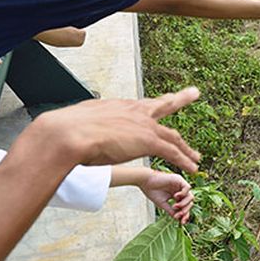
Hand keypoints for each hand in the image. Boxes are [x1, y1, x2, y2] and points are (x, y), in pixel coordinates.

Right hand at [31, 88, 201, 172]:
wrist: (66, 134)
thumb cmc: (63, 132)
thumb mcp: (75, 124)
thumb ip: (82, 128)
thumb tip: (71, 135)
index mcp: (115, 106)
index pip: (137, 106)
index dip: (148, 107)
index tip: (156, 102)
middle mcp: (132, 111)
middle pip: (161, 105)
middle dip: (178, 100)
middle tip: (193, 93)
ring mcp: (142, 125)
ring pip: (171, 135)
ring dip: (185, 148)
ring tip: (196, 156)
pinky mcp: (148, 140)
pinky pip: (172, 152)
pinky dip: (184, 160)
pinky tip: (193, 168)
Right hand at [138, 170, 193, 222]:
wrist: (144, 182)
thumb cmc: (152, 191)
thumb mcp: (163, 204)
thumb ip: (171, 211)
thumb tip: (178, 219)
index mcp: (176, 196)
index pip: (185, 206)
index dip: (185, 214)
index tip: (182, 222)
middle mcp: (180, 190)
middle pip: (190, 202)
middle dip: (186, 210)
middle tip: (178, 214)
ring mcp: (180, 184)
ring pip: (190, 196)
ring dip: (184, 204)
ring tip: (175, 206)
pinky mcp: (179, 179)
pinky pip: (188, 187)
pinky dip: (184, 194)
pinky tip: (175, 197)